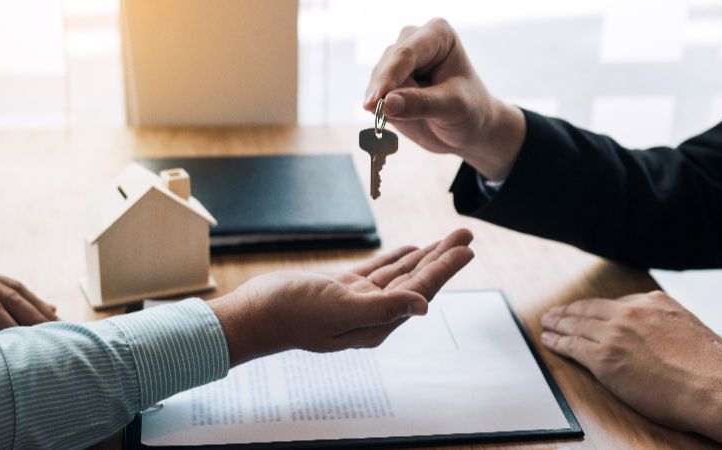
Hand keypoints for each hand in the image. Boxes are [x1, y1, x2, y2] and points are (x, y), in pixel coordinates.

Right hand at [209, 228, 473, 365]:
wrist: (256, 313)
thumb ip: (383, 308)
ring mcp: (358, 300)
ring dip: (425, 255)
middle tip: (465, 234)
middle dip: (442, 258)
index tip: (466, 248)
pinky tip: (411, 249)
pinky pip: (378, 270)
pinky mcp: (342, 288)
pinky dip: (396, 258)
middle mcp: (373, 313)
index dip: (444, 269)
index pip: (420, 291)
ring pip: (400, 273)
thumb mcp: (340, 309)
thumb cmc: (293, 314)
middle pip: (416, 280)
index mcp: (377, 323)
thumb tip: (424, 307)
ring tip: (448, 238)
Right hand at [364, 18, 525, 180]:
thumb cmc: (470, 111)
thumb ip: (421, 104)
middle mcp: (414, 40)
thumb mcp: (453, 108)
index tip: (374, 101)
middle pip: (387, 66)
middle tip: (395, 116)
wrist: (470, 128)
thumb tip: (386, 103)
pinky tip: (399, 118)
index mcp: (438, 34)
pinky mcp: (387, 82)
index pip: (406, 54)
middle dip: (387, 92)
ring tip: (415, 116)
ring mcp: (398, 61)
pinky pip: (373, 96)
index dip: (388, 77)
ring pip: (376, 82)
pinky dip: (380, 110)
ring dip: (385, 103)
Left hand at [541, 290, 721, 449]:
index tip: (584, 310)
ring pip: (576, 325)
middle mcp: (631, 312)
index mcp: (653, 302)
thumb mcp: (688, 327)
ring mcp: (615, 333)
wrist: (712, 388)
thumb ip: (664, 322)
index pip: (614, 303)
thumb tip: (656, 331)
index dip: (593, 308)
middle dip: (569, 311)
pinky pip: (572, 346)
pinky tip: (549, 341)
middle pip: (589, 309)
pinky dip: (557, 342)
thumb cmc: (709, 367)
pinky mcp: (603, 357)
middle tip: (554, 313)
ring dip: (557, 324)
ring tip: (546, 324)